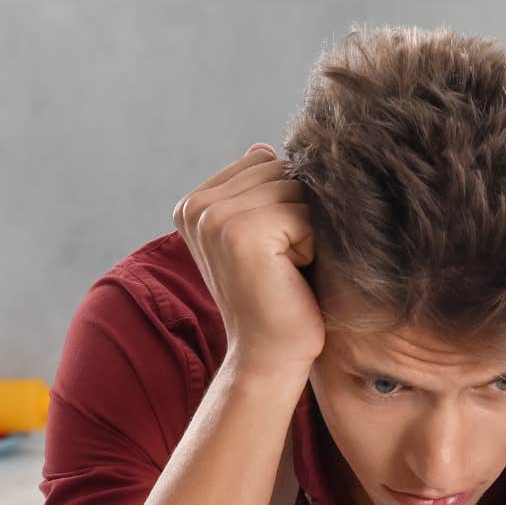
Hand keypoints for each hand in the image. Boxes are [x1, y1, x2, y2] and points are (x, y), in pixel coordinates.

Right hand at [174, 144, 325, 379]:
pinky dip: (312, 244)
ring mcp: (215, 217)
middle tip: (283, 264)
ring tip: (287, 268)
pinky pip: (304, 212)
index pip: (263, 162)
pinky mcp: (242, 231)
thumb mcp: (262, 238)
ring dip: (307, 228)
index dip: (285, 203)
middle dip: (299, 212)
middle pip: (281, 169)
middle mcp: (197, 206)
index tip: (271, 251)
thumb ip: (258, 192)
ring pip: (295, 187)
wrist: (269, 359)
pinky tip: (292, 275)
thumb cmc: (276, 299)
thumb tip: (263, 146)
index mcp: (193, 204)